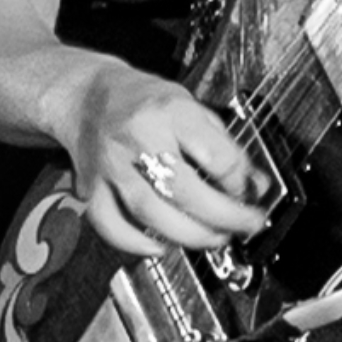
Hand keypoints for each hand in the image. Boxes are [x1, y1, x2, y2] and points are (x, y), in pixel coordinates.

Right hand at [44, 51, 273, 257]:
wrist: (86, 95)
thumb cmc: (142, 100)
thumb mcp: (191, 106)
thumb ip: (223, 145)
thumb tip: (255, 184)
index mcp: (171, 111)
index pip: (216, 155)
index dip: (241, 181)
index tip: (251, 192)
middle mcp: (139, 137)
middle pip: (184, 190)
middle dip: (223, 217)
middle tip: (243, 226)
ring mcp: (111, 164)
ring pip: (150, 212)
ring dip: (189, 235)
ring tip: (214, 238)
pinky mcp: (91, 186)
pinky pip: (110, 224)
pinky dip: (136, 243)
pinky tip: (160, 246)